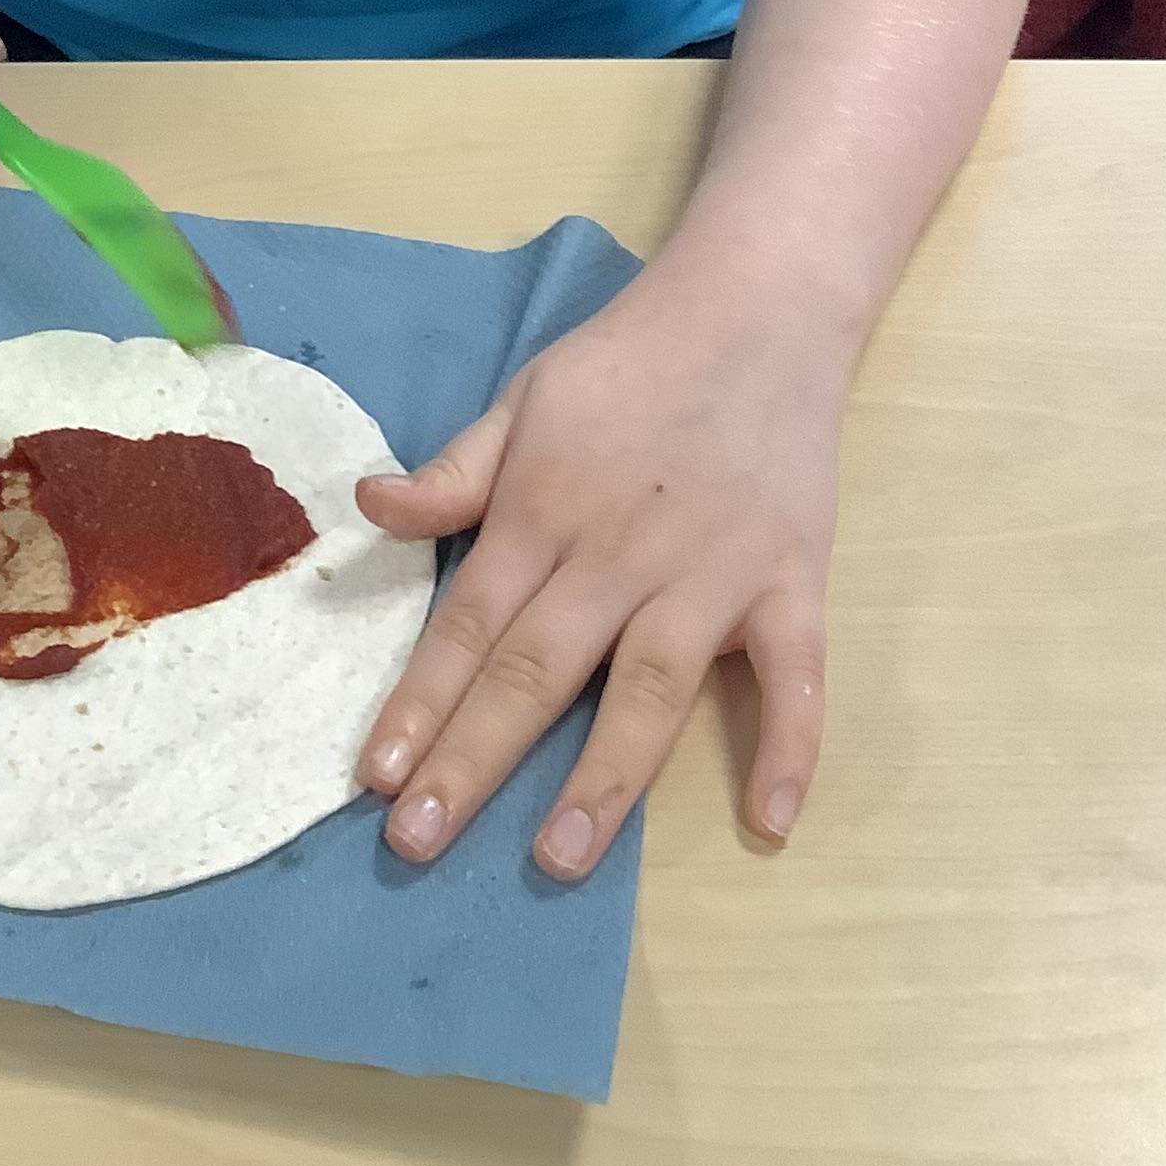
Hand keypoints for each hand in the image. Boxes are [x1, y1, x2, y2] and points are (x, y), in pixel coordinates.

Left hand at [353, 264, 843, 878]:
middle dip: (475, 759)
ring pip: (650, 689)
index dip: (418, 701)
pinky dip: (790, 746)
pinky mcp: (791, 581)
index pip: (467, 623)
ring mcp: (711, 573)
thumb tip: (369, 506)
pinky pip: (796, 675)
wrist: (756, 308)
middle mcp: (620, 553)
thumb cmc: (629, 362)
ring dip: (605, 776)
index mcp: (545, 510)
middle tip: (418, 842)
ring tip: (559, 857)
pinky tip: (771, 821)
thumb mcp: (524, 399)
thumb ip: (455, 471)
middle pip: (538, 670)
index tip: (373, 777)